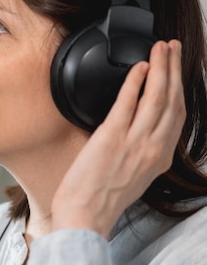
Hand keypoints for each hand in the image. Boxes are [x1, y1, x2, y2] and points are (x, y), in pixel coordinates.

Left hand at [51, 40, 184, 237]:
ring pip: (157, 97)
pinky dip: (135, 81)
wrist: (85, 216)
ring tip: (161, 48)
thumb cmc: (101, 200)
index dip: (180, 89)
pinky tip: (139, 66)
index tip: (178, 72)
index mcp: (160, 159)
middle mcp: (154, 149)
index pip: (178, 117)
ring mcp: (135, 142)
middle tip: (173, 48)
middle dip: (175, 70)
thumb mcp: (134, 177)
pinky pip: (128, 102)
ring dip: (161, 67)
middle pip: (173, 100)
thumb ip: (142, 154)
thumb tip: (139, 135)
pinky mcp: (112, 138)